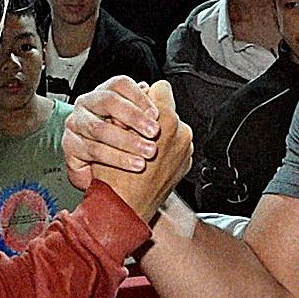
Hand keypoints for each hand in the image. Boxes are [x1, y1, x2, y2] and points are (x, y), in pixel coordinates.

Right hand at [63, 75, 161, 190]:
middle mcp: (88, 104)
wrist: (105, 183)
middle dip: (134, 116)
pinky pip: (94, 150)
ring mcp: (76, 123)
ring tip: (149, 152)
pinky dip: (117, 158)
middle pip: (108, 101)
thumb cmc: (124, 148)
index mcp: (105, 93)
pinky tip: (136, 164)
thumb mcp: (139, 127)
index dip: (139, 97)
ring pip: (100, 128)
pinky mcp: (70, 145)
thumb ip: (145, 110)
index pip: (121, 85)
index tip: (156, 115)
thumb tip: (159, 92)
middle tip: (154, 132)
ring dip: (128, 141)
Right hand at [89, 81, 191, 220]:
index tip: (136, 107)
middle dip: (152, 115)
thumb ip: (128, 109)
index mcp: (164, 120)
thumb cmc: (115, 176)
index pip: (161, 88)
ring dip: (159, 132)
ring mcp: (185, 149)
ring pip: (172, 127)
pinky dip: (165, 148)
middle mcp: (181, 132)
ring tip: (140, 145)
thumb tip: (136, 93)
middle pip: (168, 108)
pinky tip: (147, 158)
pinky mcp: (185, 163)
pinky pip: (176, 144)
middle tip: (135, 127)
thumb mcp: (113, 132)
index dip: (145, 96)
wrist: (125, 210)